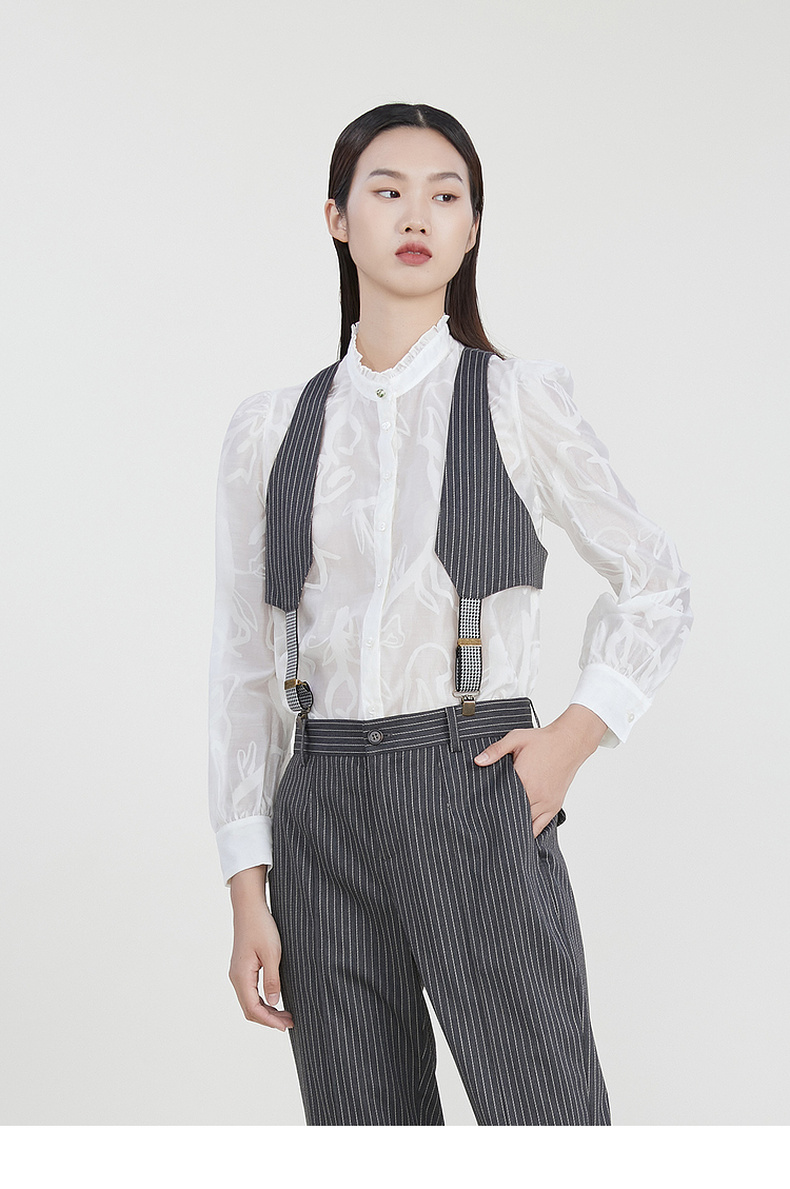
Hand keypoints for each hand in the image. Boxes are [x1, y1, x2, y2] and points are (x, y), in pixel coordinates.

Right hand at [228, 866, 293, 1030]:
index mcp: (241, 976)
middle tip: (290, 1022)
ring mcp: (238, 973)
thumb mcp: (272, 954)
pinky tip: (275, 1000)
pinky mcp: (242, 968)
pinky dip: (263, 1000)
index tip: (285, 1026)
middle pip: (250, 1009)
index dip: (269, 1020)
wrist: (249, 908)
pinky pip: (250, 991)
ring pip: (250, 1001)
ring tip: (286, 1015)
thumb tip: (273, 1002)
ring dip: (267, 1010)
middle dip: (269, 1019)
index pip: (253, 1008)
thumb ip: (272, 979)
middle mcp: (236, 977)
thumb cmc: (262, 927)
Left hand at [473, 705, 606, 835]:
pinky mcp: (554, 806)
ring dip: (514, 825)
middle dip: (500, 818)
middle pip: (512, 816)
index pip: (501, 801)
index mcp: (523, 779)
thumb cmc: (543, 740)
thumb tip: (478, 761)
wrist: (569, 742)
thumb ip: (496, 750)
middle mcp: (535, 794)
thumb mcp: (516, 738)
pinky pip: (540, 826)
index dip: (490, 807)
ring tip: (501, 827)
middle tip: (488, 820)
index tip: (481, 810)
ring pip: (526, 825)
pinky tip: (520, 830)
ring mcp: (546, 803)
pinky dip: (530, 831)